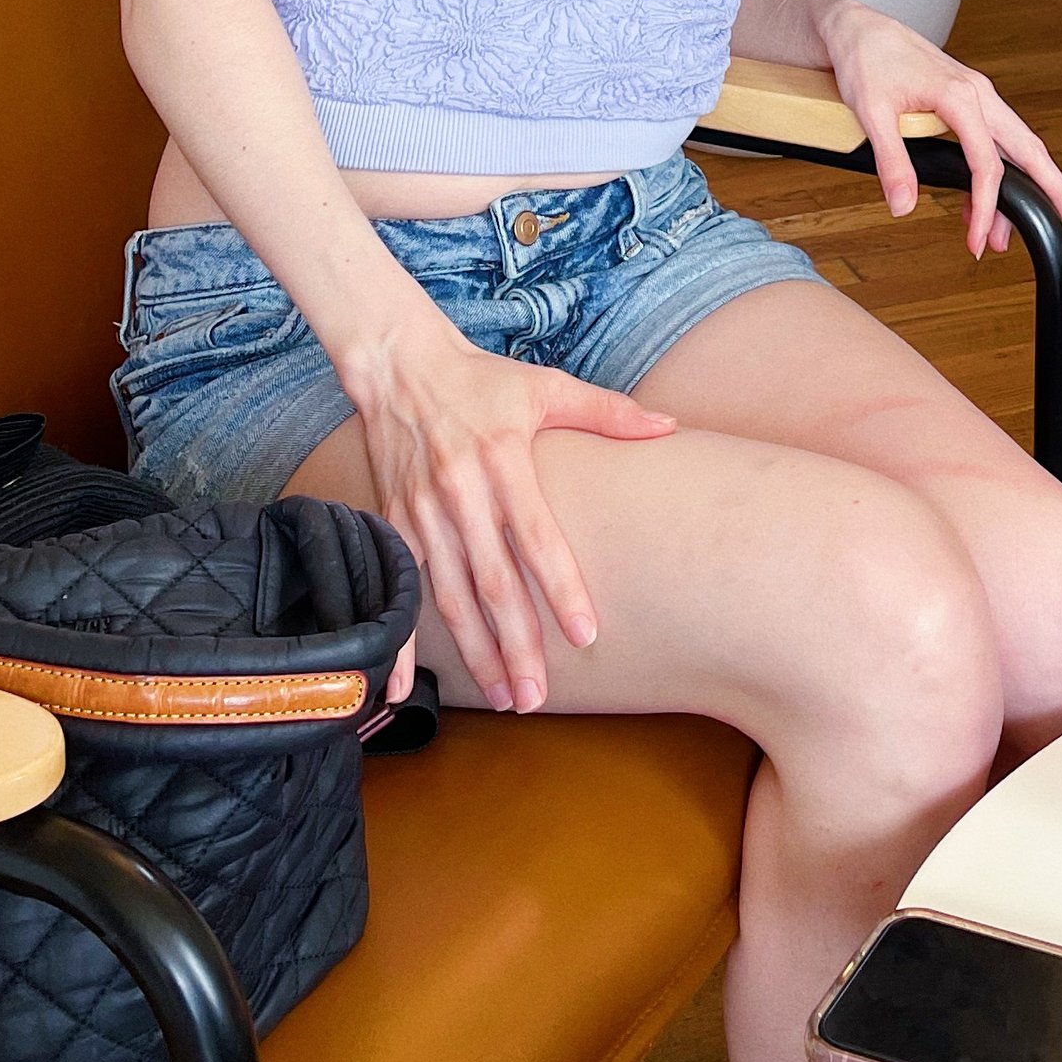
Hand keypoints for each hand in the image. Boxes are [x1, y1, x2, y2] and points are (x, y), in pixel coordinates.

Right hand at [343, 314, 674, 716]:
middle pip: (493, 582)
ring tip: (503, 696)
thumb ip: (607, 412)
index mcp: (503, 460)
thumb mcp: (546, 385)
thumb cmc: (482, 380)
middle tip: (538, 695)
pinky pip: (397, 591)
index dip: (560, 587)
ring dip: (475, 653)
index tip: (586, 635)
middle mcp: (460, 492)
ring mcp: (422, 513)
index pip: (537, 535)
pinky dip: (399, 643)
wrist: (399, 365)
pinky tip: (400, 690)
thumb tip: (668, 426)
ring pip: (449, 597)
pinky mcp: (394, 523)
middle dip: (517, 644)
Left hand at [820, 0, 1061, 258]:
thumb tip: (904, 206)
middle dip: (1053, 190)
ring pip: (1018, 144)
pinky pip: (997, 138)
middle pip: (1029, 149)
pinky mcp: (968, 99)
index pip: (988, 163)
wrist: (859, 28)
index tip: (976, 240)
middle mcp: (979, 93)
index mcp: (961, 96)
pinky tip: (984, 199)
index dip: (986, 207)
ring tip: (1011, 232)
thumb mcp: (872, 112)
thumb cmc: (866, 59)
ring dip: (1026, 185)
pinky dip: (1003, 170)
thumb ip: (892, 161)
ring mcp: (977, 95)